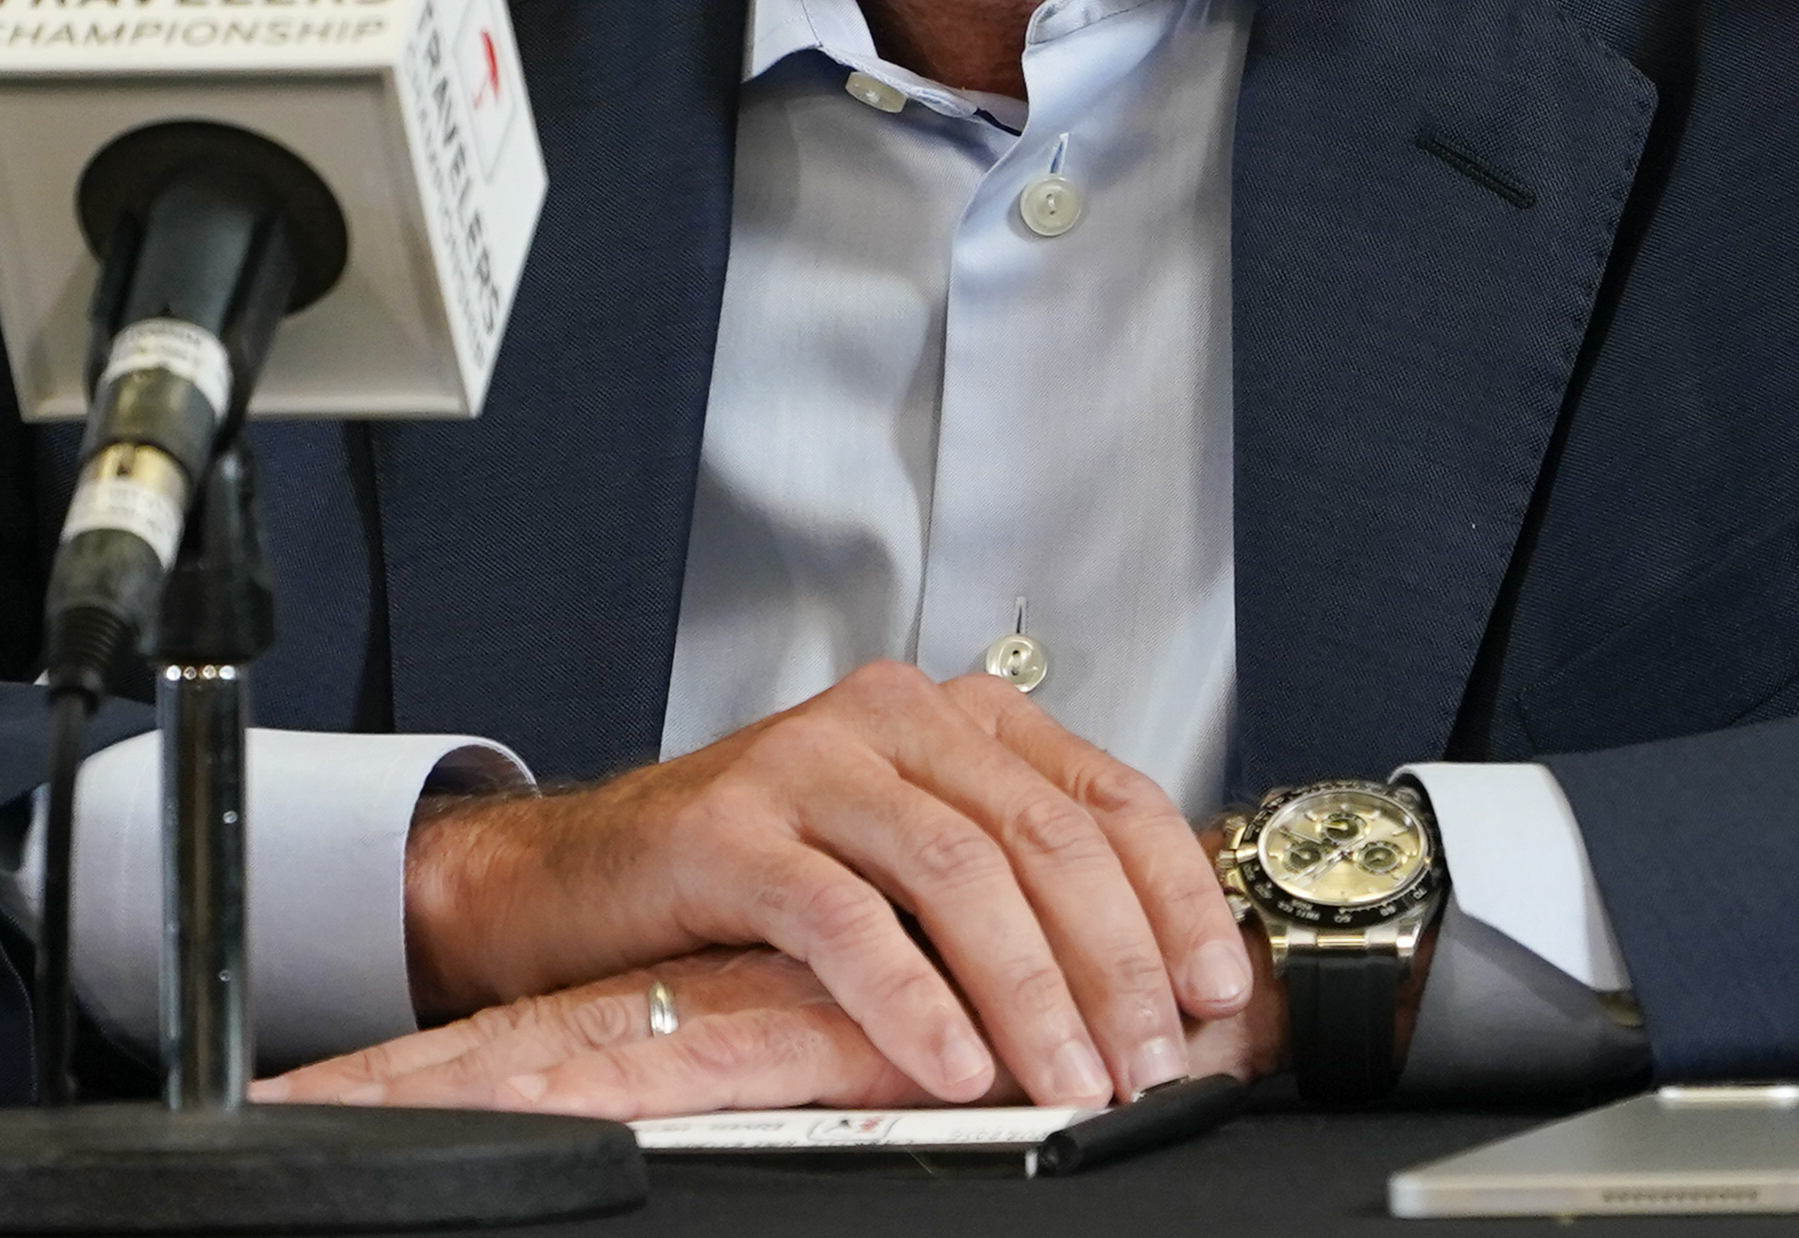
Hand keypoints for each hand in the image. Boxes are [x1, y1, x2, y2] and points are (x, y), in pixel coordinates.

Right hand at [401, 662, 1250, 1106]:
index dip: (1173, 894)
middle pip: (1044, 837)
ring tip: (1068, 1080)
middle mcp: (893, 718)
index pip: (1106, 793)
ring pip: (958, 871)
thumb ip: (1009, 892)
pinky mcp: (734, 828)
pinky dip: (914, 999)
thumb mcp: (906, 866)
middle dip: (1112, 962)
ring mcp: (809, 761)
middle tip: (1148, 1061)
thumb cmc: (759, 882)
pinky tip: (955, 1065)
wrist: (582, 880)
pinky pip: (847, 917)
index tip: (1216, 988)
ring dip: (1029, 991)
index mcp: (957, 719)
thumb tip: (1144, 996)